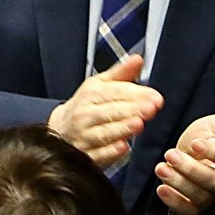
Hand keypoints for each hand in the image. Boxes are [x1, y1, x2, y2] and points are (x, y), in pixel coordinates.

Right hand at [48, 56, 162, 168]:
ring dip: (121, 129)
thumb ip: (120, 74)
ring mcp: (82, 136)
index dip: (136, 94)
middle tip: (151, 109)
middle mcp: (83, 116)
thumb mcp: (98, 86)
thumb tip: (138, 59)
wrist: (59, 130)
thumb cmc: (85, 107)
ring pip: (103, 133)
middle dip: (132, 110)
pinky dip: (109, 152)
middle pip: (110, 112)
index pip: (114, 93)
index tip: (155, 97)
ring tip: (138, 124)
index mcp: (90, 95)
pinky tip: (123, 147)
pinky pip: (97, 154)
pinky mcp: (83, 155)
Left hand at [155, 114, 214, 214]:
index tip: (195, 143)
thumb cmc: (202, 137)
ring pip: (199, 195)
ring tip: (161, 168)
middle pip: (214, 180)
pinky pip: (188, 210)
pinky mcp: (194, 206)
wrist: (183, 151)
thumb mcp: (214, 125)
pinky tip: (161, 189)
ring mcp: (210, 195)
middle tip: (170, 154)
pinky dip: (174, 201)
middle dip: (190, 168)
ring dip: (178, 182)